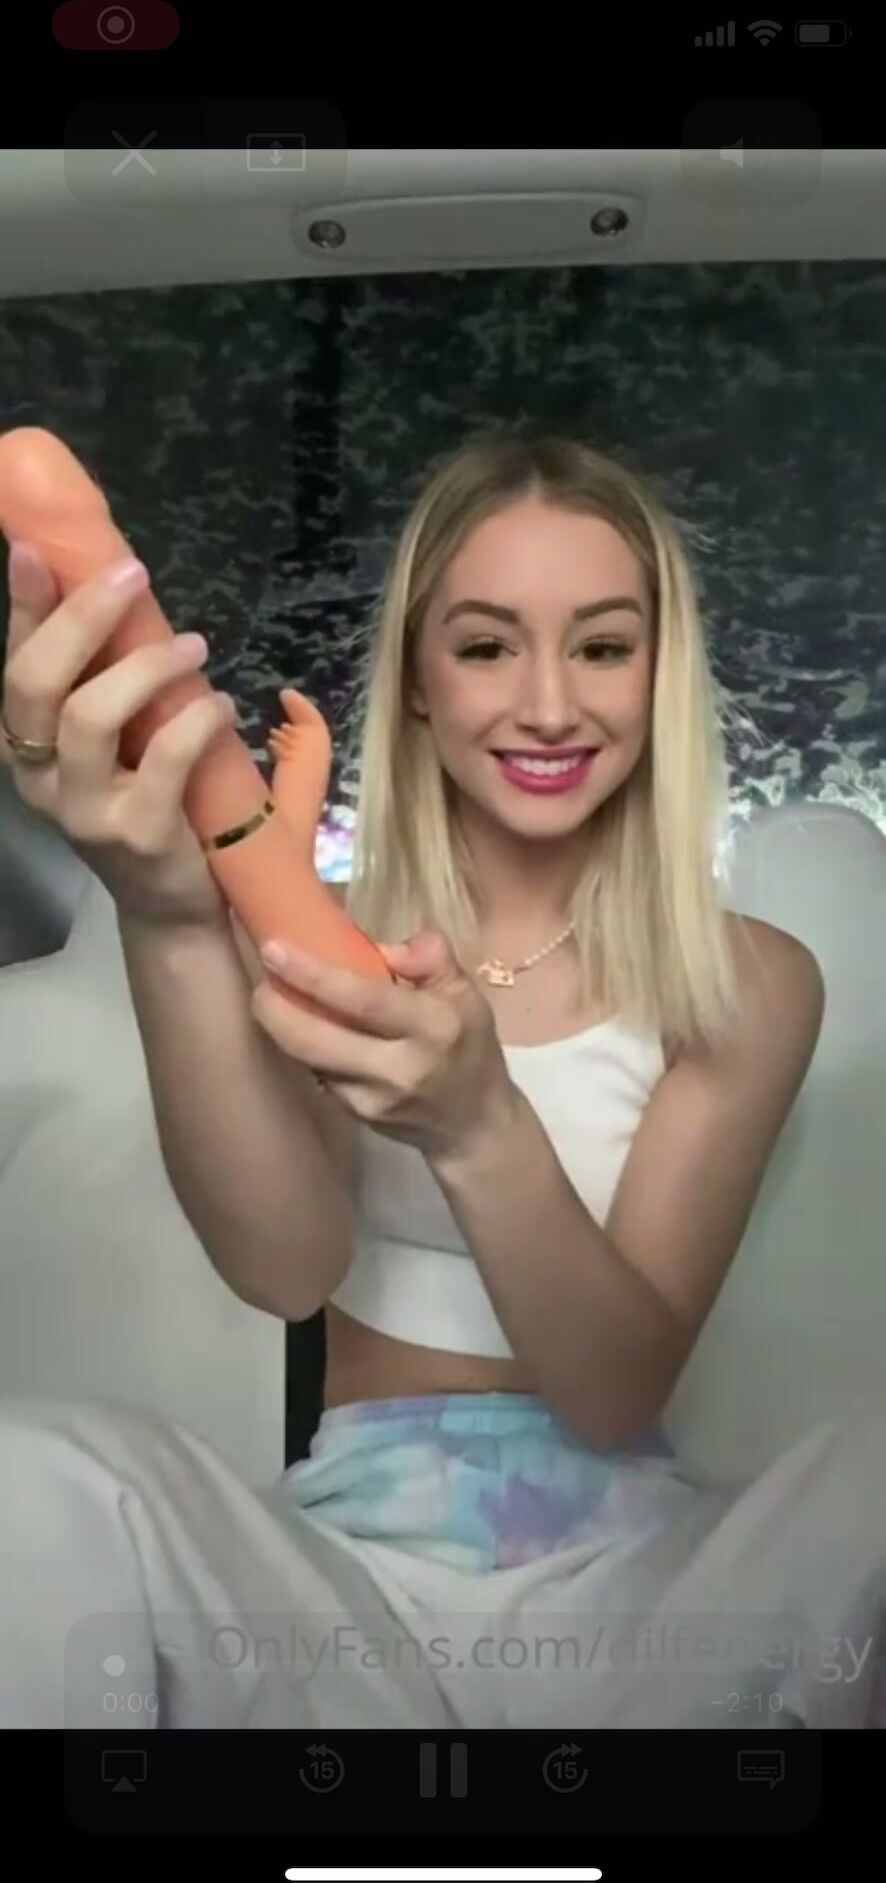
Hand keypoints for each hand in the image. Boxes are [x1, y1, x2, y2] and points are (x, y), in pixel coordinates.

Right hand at [2, 540, 236, 928]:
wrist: (179, 908)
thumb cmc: (160, 809)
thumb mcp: (137, 740)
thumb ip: (128, 676)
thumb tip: (141, 594)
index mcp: (32, 746)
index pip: (16, 665)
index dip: (25, 606)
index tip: (38, 549)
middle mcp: (40, 777)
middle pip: (35, 681)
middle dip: (82, 617)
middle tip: (134, 576)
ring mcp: (82, 810)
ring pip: (90, 715)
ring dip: (147, 666)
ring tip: (196, 647)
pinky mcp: (134, 835)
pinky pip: (162, 758)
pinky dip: (197, 720)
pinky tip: (225, 706)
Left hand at [250, 926, 519, 1160]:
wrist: (474, 1124)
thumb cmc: (468, 1046)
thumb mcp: (466, 993)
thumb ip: (430, 957)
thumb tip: (382, 946)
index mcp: (433, 1027)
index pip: (364, 999)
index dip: (312, 975)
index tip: (273, 949)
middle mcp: (399, 1068)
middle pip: (315, 1041)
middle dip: (274, 1010)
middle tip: (258, 982)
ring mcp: (373, 1099)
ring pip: (307, 1059)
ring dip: (280, 1028)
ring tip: (271, 999)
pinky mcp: (356, 1117)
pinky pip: (317, 1075)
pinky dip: (303, 1048)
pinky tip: (303, 1029)